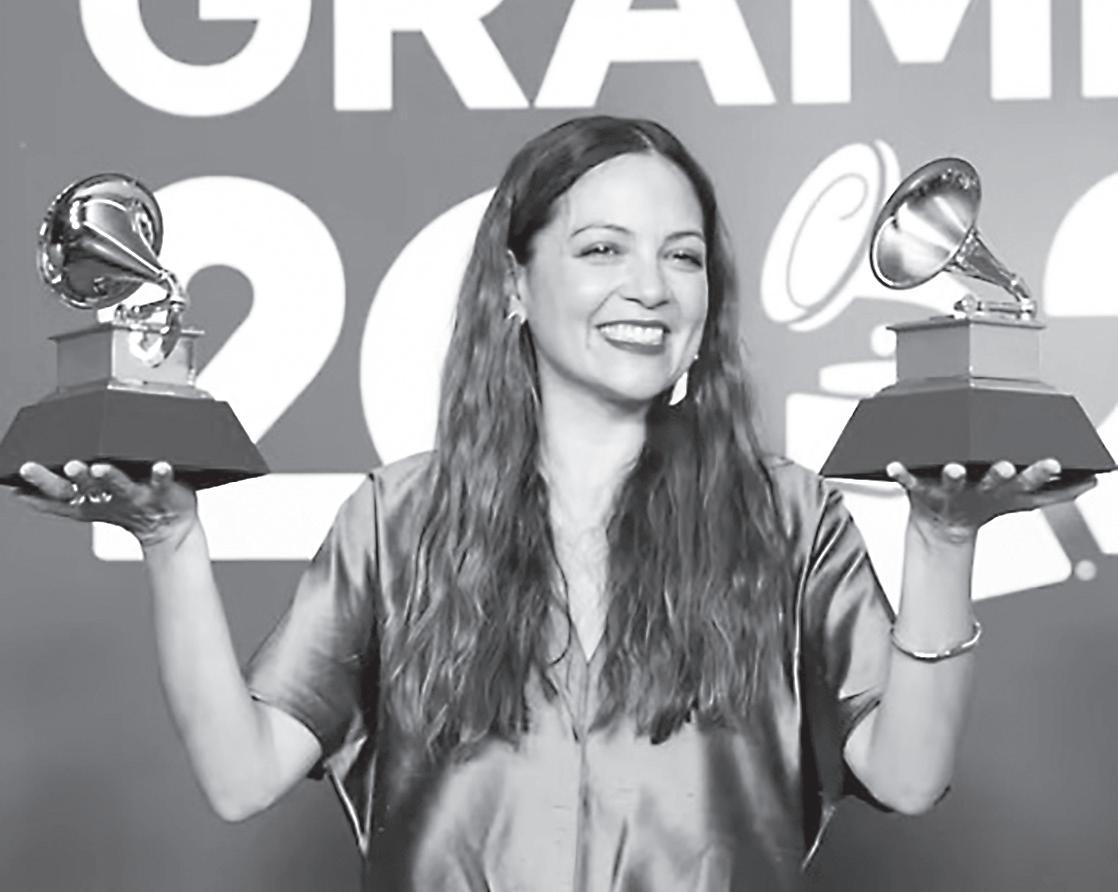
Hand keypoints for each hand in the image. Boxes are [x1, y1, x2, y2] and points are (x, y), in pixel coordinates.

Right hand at [15, 460, 198, 549]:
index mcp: (90, 498)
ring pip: (119, 485)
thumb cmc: (129, 509)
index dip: (40, 485)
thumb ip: (64, 496)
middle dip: (73, 478)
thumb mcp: (92, 505)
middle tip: (66, 466)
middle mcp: (110, 497)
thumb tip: (24, 489)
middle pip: (84, 489)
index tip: (24, 471)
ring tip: (99, 468)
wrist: (168, 527)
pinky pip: (162, 481)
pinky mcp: (161, 491)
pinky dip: (161, 473)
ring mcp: (135, 495)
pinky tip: (161, 464)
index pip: (60, 493)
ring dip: (109, 476)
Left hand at [887, 458, 1096, 543]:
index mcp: (1003, 489)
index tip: (1054, 462)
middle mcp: (978, 490)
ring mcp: (950, 491)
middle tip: (1005, 466)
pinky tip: (893, 464)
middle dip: (1000, 475)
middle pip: (992, 483)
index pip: (1027, 481)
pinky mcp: (921, 490)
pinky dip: (901, 474)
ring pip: (952, 482)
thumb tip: (1094, 483)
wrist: (943, 529)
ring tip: (954, 467)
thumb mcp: (1021, 501)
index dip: (1040, 472)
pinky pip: (909, 481)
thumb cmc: (984, 505)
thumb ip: (1057, 492)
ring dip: (953, 475)